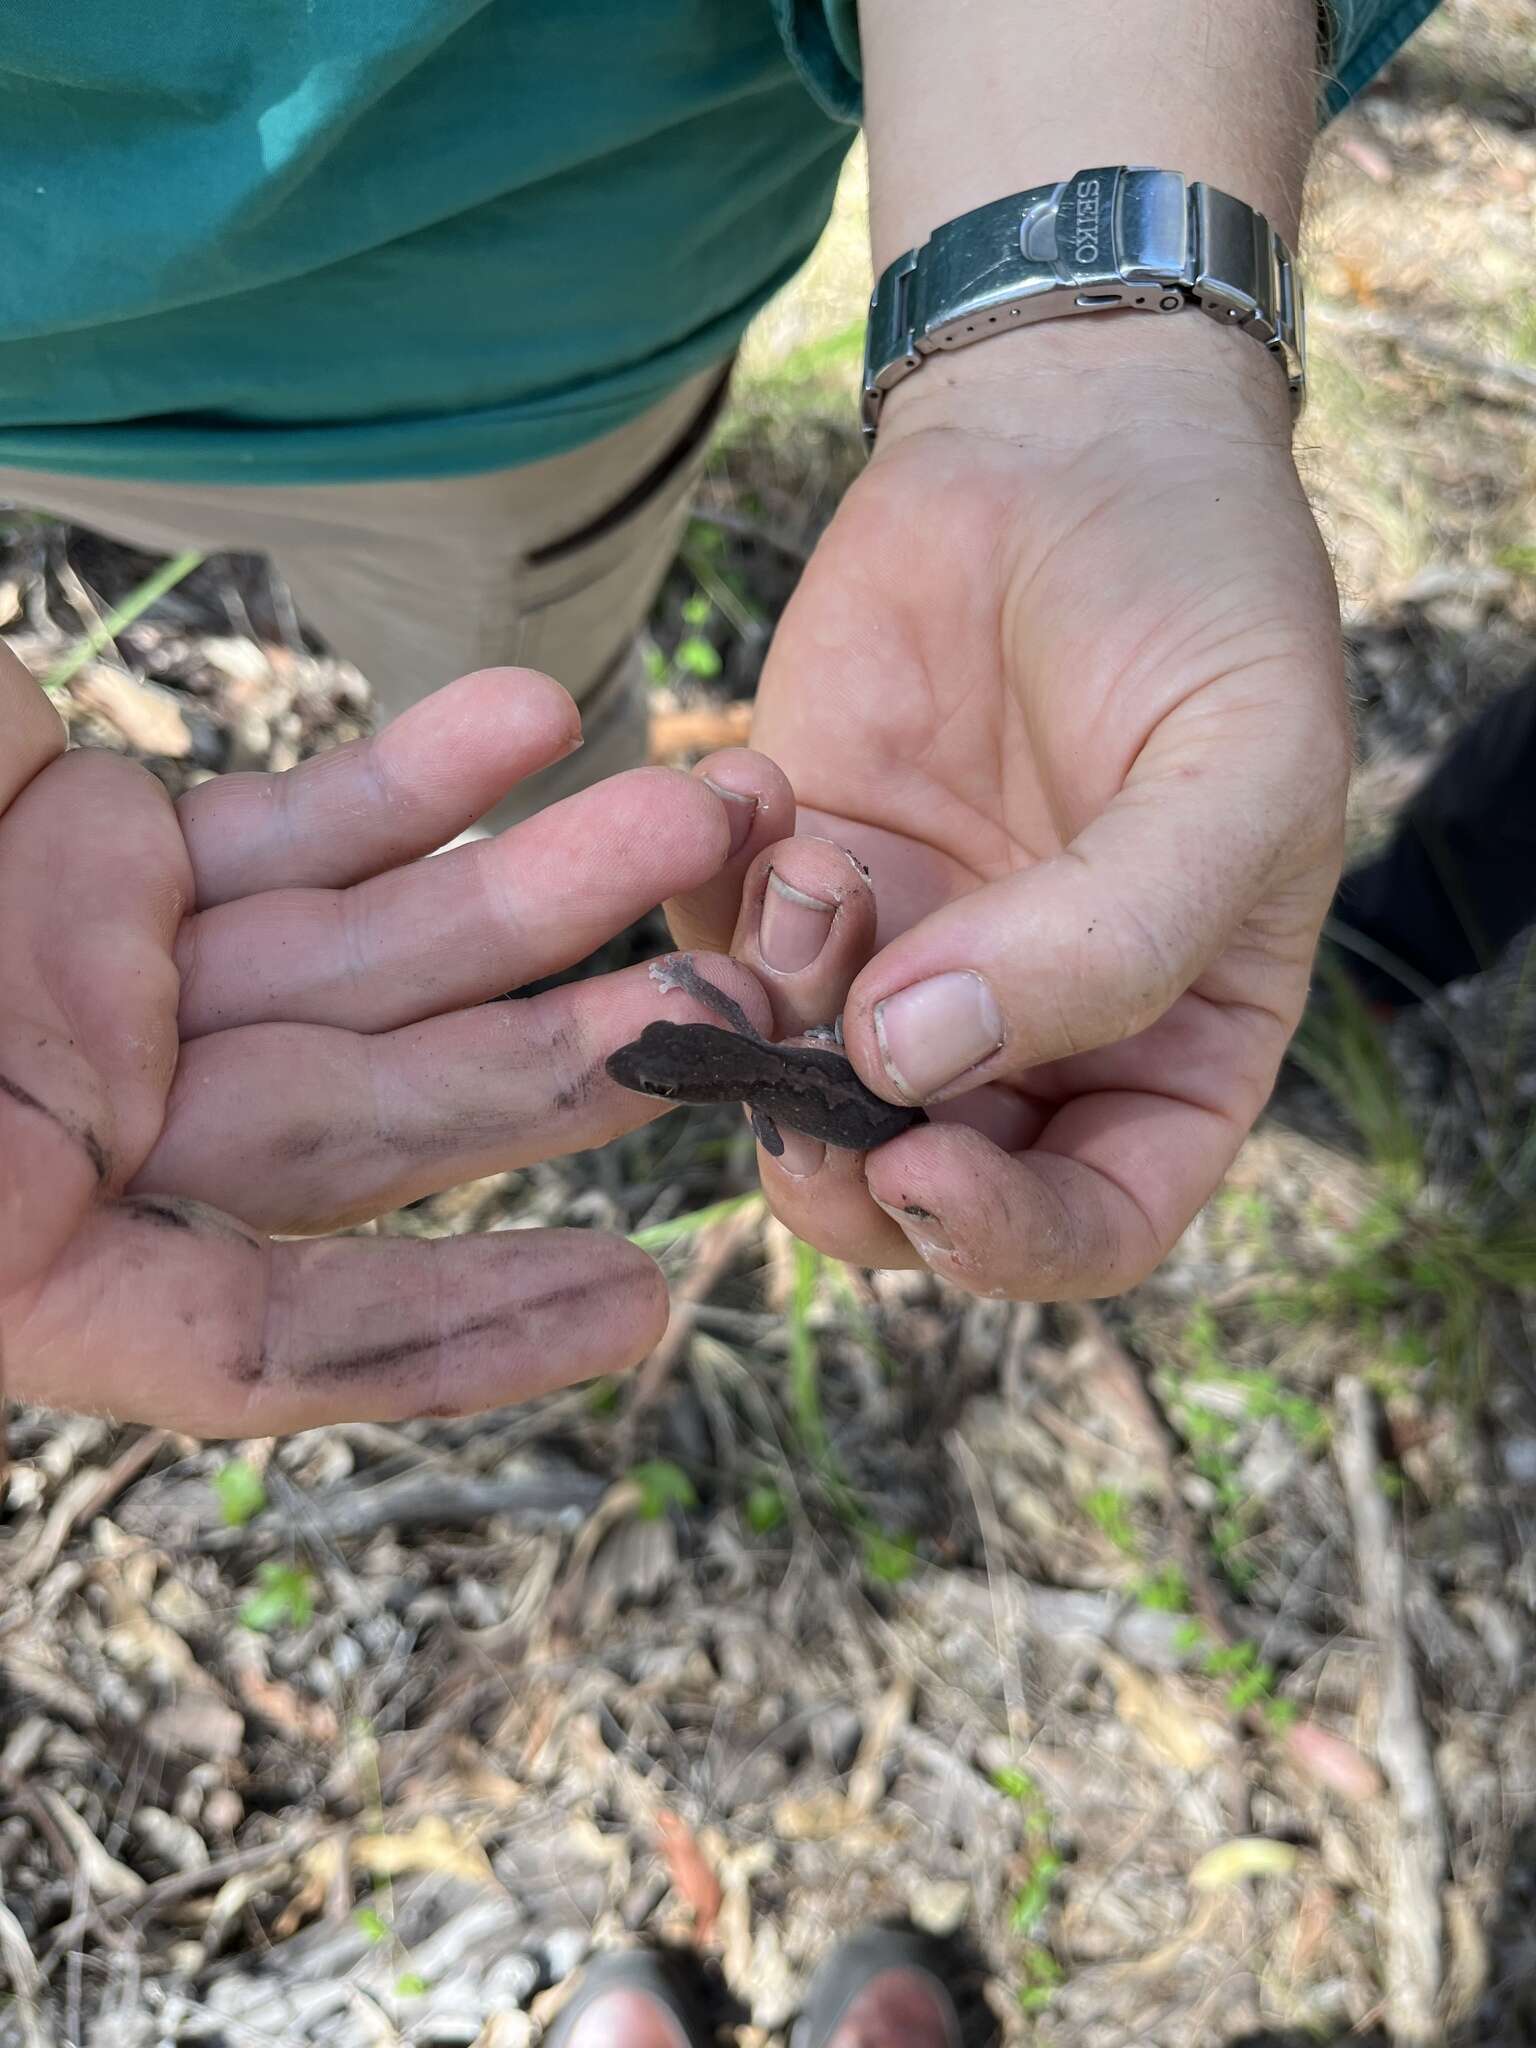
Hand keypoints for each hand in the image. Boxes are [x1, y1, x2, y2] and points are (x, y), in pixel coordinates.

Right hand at [0, 654, 788, 1433]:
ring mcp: (127, 984)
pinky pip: (303, 825)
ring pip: (378, 951)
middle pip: (378, 1111)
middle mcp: (107, 1135)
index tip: (634, 1305)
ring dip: (544, 889)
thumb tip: (5, 1297)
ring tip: (708, 816)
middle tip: (747, 998)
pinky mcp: (125, 850)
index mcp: (30, 1256)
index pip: (262, 1340)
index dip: (444, 1331)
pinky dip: (417, 779)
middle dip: (566, 1060)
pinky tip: (537, 716)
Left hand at [675, 319, 1349, 1297]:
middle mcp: (1030, 1035)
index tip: (920, 1171)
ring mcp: (901, 961)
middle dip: (843, 1163)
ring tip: (802, 872)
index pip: (1094, 1224)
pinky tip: (759, 792)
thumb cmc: (1199, 606)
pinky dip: (710, 908)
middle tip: (790, 1089)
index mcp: (1172, 1045)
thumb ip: (1111, 939)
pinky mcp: (793, 878)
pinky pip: (718, 956)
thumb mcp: (1233, 771)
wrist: (1070, 440)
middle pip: (919, 1193)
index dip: (1006, 1241)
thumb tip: (911, 1061)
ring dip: (768, 1021)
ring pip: (796, 1091)